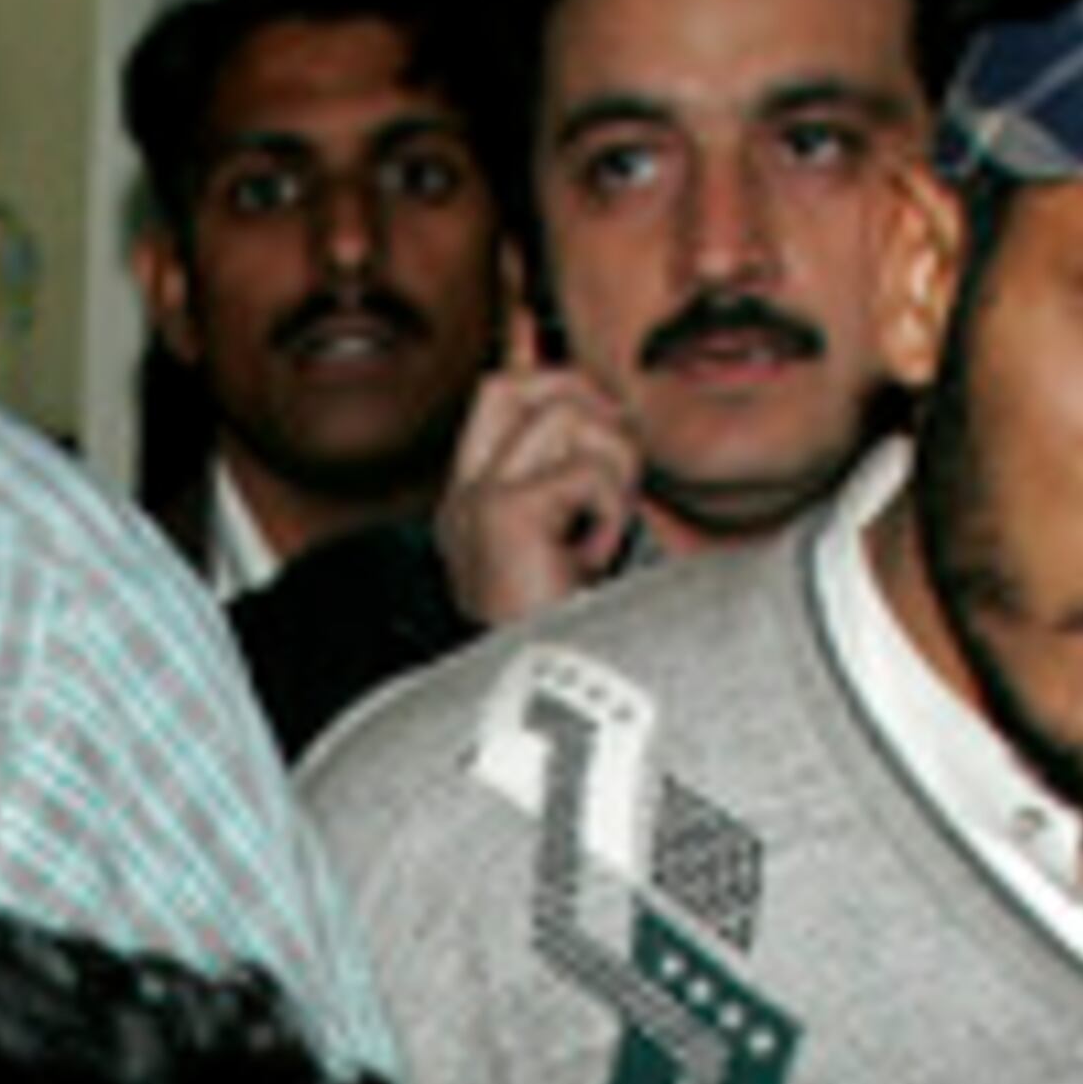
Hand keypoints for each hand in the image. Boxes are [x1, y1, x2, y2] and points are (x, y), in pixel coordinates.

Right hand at [434, 310, 648, 626]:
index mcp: (471, 506)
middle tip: (615, 473)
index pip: (501, 394)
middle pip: (528, 385)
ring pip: (569, 415)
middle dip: (589, 410)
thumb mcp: (576, 549)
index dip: (551, 369)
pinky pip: (589, 469)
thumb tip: (619, 416)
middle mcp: (463, 499)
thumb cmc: (577, 639)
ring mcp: (477, 503)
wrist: (553, 715)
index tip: (592, 380)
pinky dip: (611, 511)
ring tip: (603, 535)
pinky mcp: (504, 515)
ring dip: (613, 471)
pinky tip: (593, 560)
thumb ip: (582, 485)